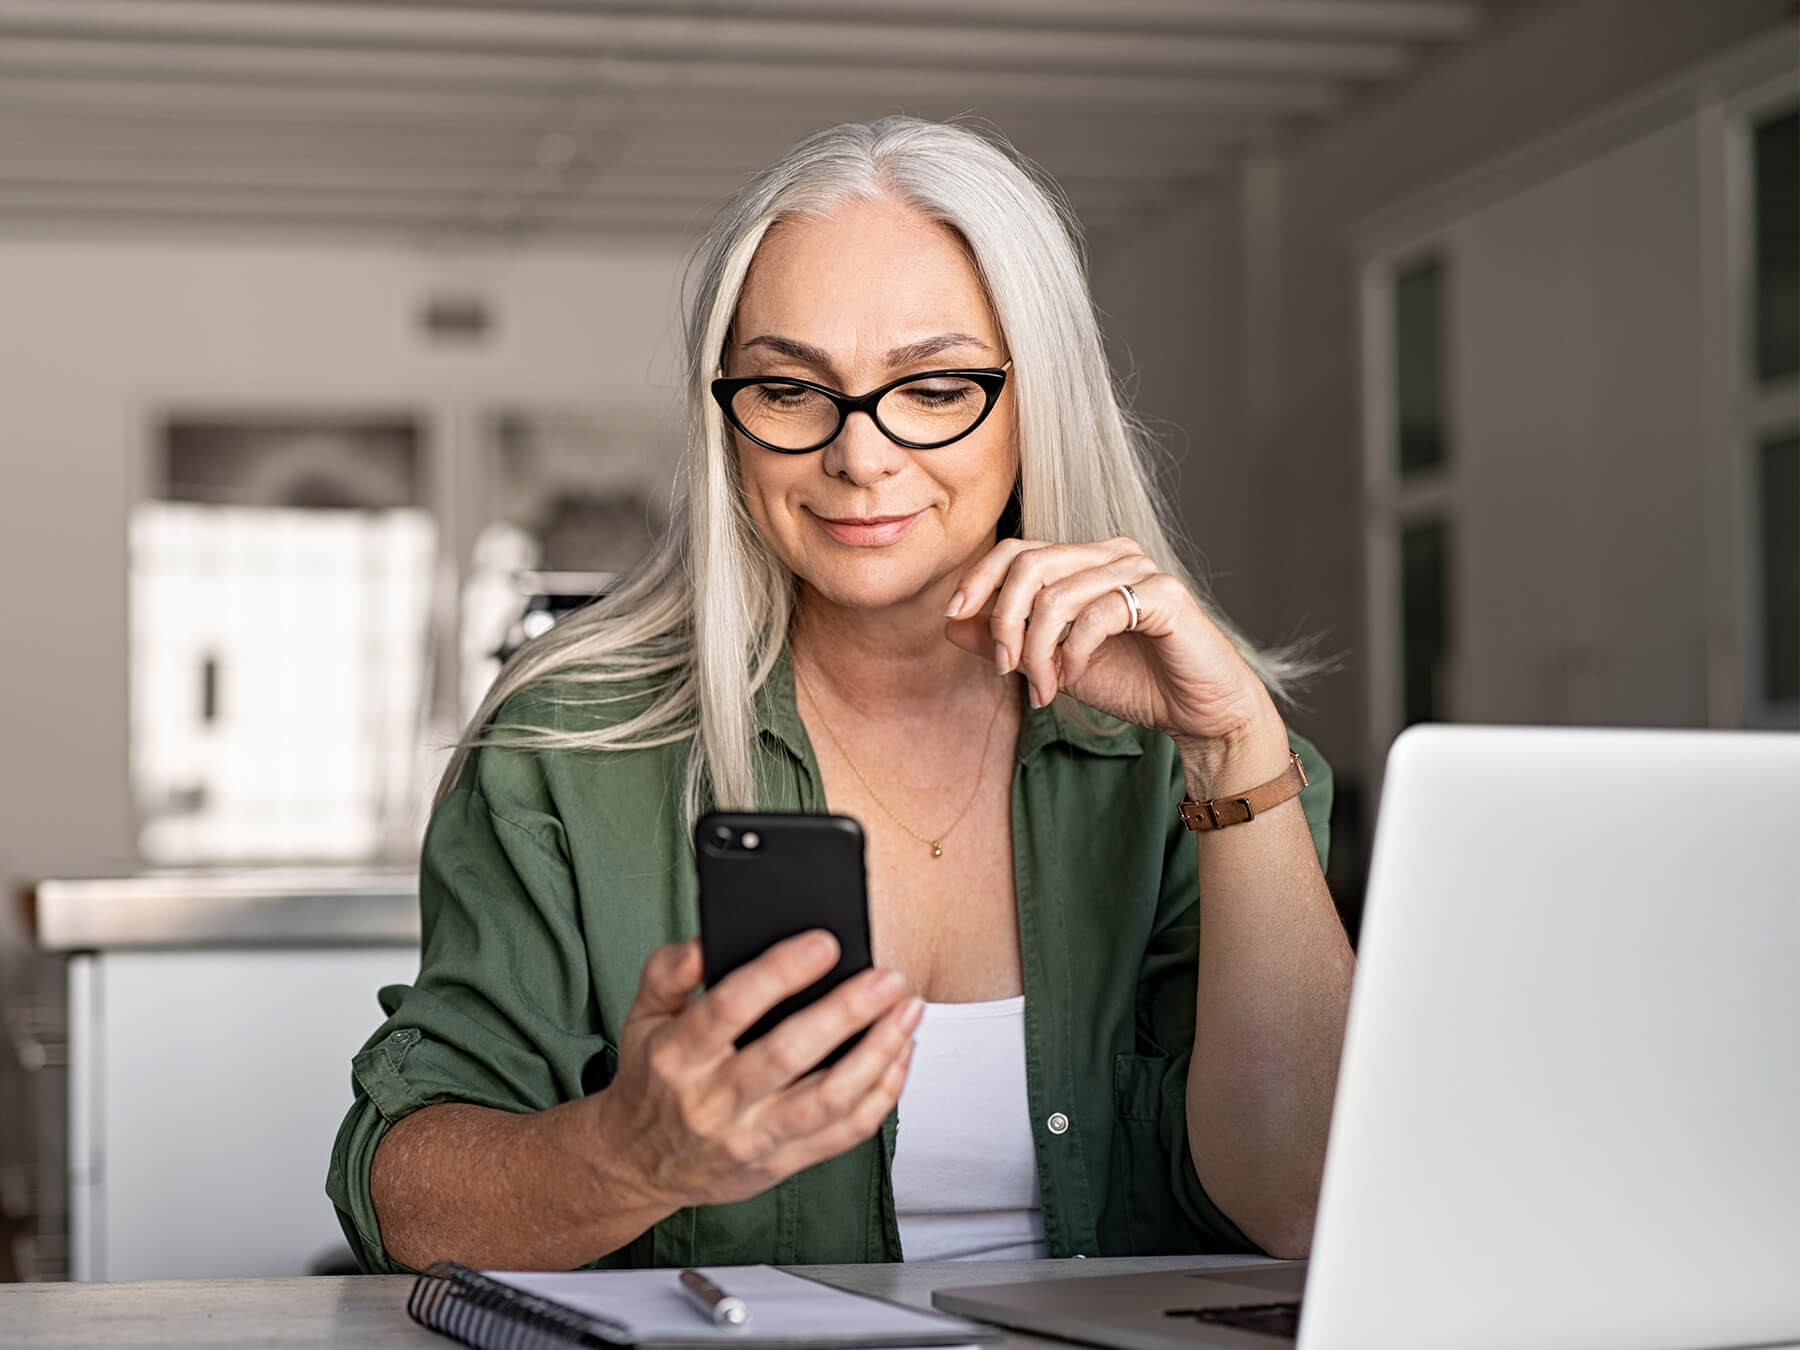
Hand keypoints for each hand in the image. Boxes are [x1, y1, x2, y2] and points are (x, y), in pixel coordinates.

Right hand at [593, 934, 920, 1212]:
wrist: (638, 1165)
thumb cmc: (652, 1080)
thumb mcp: (641, 1017)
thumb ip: (668, 972)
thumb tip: (705, 941)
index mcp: (678, 1055)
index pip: (730, 1007)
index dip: (780, 973)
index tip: (824, 943)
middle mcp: (715, 1101)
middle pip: (789, 1054)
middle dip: (847, 1012)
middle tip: (887, 978)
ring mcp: (752, 1137)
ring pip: (829, 1099)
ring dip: (878, 1052)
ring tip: (908, 1010)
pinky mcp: (783, 1163)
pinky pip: (845, 1133)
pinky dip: (882, 1093)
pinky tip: (899, 1054)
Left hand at [944, 536, 1280, 757]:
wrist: (1197, 713)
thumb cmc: (1133, 683)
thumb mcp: (1054, 664)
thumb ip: (1007, 641)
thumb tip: (953, 622)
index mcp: (1085, 562)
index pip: (1017, 549)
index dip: (979, 578)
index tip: (955, 615)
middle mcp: (1112, 554)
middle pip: (1030, 564)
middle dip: (1005, 621)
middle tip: (1005, 669)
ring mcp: (1141, 570)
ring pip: (1058, 594)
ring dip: (1039, 651)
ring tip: (1046, 688)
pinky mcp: (1165, 596)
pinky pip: (1098, 614)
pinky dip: (1074, 652)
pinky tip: (1074, 678)